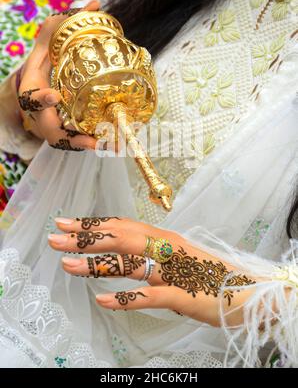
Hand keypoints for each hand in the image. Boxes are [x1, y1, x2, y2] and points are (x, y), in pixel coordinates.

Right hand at [16, 0, 99, 150]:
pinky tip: (112, 144)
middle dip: (67, 136)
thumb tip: (94, 2)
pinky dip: (92, 144)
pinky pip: (76, 141)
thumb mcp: (48, 40)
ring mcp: (52, 123)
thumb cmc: (45, 60)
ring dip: (85, 146)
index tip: (54, 96)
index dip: (41, 99)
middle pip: (49, 130)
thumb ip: (64, 23)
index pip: (31, 97)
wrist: (40, 82)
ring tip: (108, 147)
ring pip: (65, 141)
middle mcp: (40, 113)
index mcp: (32, 90)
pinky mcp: (65, 130)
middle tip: (88, 140)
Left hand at [48, 216, 256, 326]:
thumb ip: (152, 252)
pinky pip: (151, 295)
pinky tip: (103, 301)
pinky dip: (126, 298)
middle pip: (122, 237)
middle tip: (55, 237)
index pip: (123, 226)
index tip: (65, 222)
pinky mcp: (183, 294)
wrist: (247, 291)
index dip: (93, 224)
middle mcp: (167, 248)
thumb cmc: (208, 275)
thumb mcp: (177, 258)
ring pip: (131, 263)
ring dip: (97, 264)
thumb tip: (123, 250)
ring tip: (67, 265)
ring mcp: (174, 270)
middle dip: (86, 237)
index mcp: (164, 238)